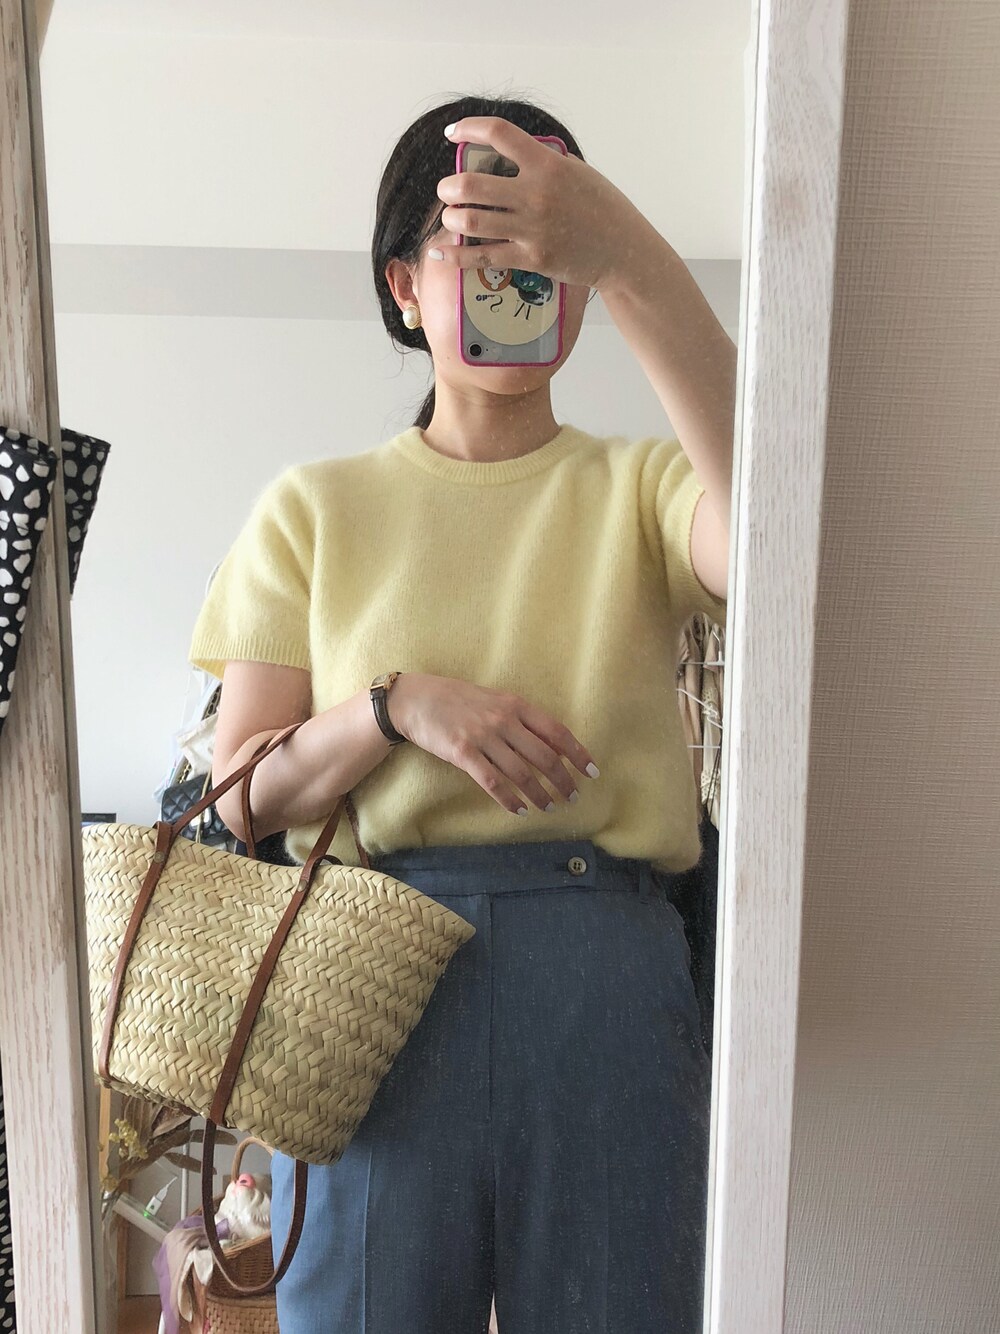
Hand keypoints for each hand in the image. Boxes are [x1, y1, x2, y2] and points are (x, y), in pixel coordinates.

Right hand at [388, 673, 599, 815]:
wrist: (416, 699)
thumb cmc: (457, 699)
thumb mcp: (494, 700)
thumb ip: (520, 719)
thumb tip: (550, 744)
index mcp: (515, 704)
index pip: (556, 732)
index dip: (578, 754)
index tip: (592, 772)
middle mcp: (503, 720)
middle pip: (544, 757)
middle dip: (562, 781)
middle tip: (572, 797)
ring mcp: (483, 737)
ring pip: (522, 773)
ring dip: (539, 794)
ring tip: (549, 807)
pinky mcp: (463, 753)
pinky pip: (493, 782)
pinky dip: (510, 799)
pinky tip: (520, 810)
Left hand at [430, 115, 645, 293]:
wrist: (622, 251)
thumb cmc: (603, 208)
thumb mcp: (577, 172)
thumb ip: (543, 162)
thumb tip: (512, 155)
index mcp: (547, 164)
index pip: (499, 134)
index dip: (469, 128)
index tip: (453, 134)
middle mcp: (536, 194)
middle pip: (472, 185)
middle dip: (449, 188)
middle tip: (447, 191)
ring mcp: (532, 229)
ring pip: (471, 222)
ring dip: (451, 218)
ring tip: (450, 217)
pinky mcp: (531, 259)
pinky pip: (483, 257)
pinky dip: (457, 257)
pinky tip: (440, 253)